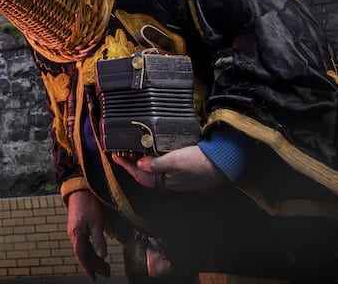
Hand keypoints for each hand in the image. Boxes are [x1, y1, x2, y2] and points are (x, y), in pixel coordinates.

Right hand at [66, 189, 111, 279]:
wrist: (79, 189)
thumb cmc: (88, 204)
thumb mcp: (97, 223)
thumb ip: (99, 240)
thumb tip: (102, 256)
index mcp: (76, 235)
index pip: (81, 255)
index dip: (87, 267)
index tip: (93, 277)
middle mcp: (74, 235)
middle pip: (84, 254)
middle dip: (95, 265)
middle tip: (107, 273)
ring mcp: (75, 231)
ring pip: (84, 249)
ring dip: (94, 258)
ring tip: (106, 266)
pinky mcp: (78, 227)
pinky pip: (84, 243)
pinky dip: (92, 250)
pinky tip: (98, 253)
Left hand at [111, 145, 227, 192]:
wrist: (223, 163)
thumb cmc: (200, 162)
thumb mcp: (175, 160)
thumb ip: (156, 163)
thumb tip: (139, 164)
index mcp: (167, 182)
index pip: (140, 175)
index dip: (126, 166)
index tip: (114, 157)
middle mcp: (171, 182)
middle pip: (145, 176)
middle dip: (131, 166)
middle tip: (120, 155)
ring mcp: (178, 178)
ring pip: (154, 173)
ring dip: (142, 164)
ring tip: (132, 154)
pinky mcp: (185, 172)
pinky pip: (163, 169)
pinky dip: (154, 162)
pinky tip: (154, 155)